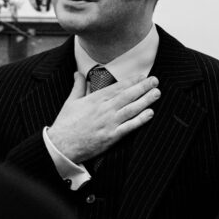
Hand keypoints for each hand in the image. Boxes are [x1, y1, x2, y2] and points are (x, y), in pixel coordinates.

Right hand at [46, 72, 160, 164]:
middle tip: (155, 80)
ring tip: (156, 93)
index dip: (132, 80)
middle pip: (127, 95)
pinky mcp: (111, 136)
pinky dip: (140, 120)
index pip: (117, 87)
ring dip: (145, 100)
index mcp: (95, 99)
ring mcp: (109, 123)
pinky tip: (150, 113)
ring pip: (131, 109)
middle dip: (143, 87)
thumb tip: (78, 74)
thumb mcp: (71, 101)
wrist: (61, 145)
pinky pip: (129, 126)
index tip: (142, 75)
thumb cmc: (65, 124)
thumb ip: (78, 86)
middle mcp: (104, 109)